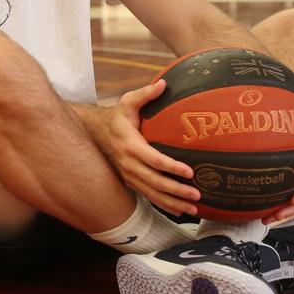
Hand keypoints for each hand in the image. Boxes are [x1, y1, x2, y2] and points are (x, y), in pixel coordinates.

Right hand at [92, 79, 199, 216]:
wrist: (97, 133)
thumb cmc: (118, 117)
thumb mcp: (128, 101)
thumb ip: (145, 94)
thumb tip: (164, 83)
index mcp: (130, 144)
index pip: (153, 159)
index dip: (171, 167)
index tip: (189, 171)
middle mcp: (128, 164)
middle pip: (154, 181)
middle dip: (176, 190)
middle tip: (196, 195)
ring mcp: (129, 175)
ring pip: (152, 193)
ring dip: (172, 202)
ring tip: (193, 209)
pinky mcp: (131, 182)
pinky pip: (148, 196)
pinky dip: (164, 204)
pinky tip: (180, 210)